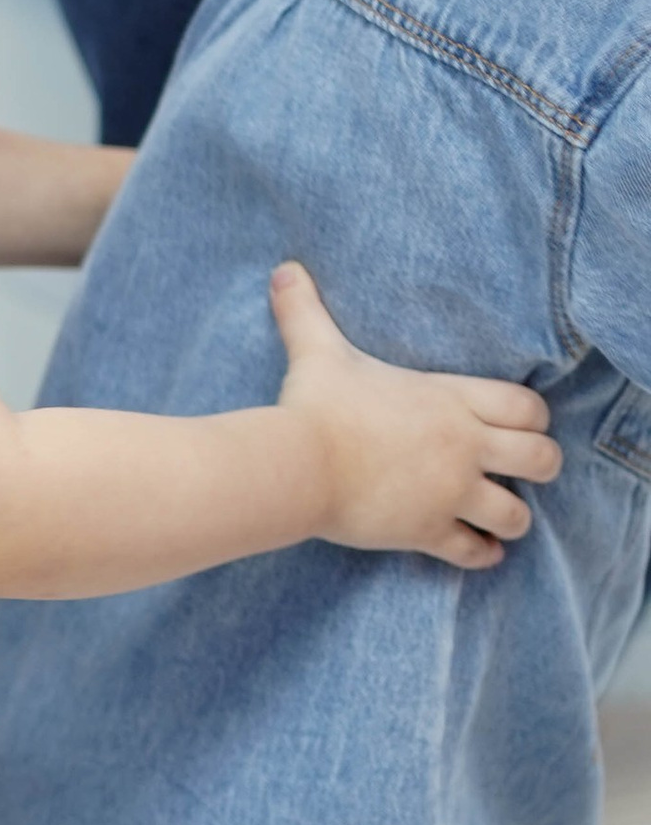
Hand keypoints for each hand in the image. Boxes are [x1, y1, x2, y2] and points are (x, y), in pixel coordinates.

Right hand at [271, 263, 557, 567]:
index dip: (534, 419)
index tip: (523, 426)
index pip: (527, 407)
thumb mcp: (317, 351)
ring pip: (515, 514)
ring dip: (512, 518)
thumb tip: (284, 269)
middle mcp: (463, 447)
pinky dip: (481, 554)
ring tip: (501, 518)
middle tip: (523, 471)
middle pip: (541, 459)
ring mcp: (449, 492)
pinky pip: (474, 551)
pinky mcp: (427, 530)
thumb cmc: (315, 406)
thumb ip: (306, 311)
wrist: (299, 464)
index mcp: (451, 400)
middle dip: (540, 466)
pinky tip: (480, 551)